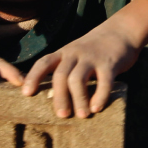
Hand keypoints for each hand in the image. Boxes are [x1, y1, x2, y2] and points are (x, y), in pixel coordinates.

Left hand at [21, 23, 140, 117]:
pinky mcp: (110, 64)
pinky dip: (100, 96)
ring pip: (78, 79)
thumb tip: (54, 99)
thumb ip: (65, 71)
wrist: (121, 31)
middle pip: (61, 75)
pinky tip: (97, 108)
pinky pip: (104, 81)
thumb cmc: (94, 49)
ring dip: (79, 99)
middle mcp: (75, 54)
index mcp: (63, 53)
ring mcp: (92, 58)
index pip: (43, 63)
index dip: (33, 77)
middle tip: (62, 115)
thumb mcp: (75, 55)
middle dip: (59, 97)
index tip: (26, 93)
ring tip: (82, 115)